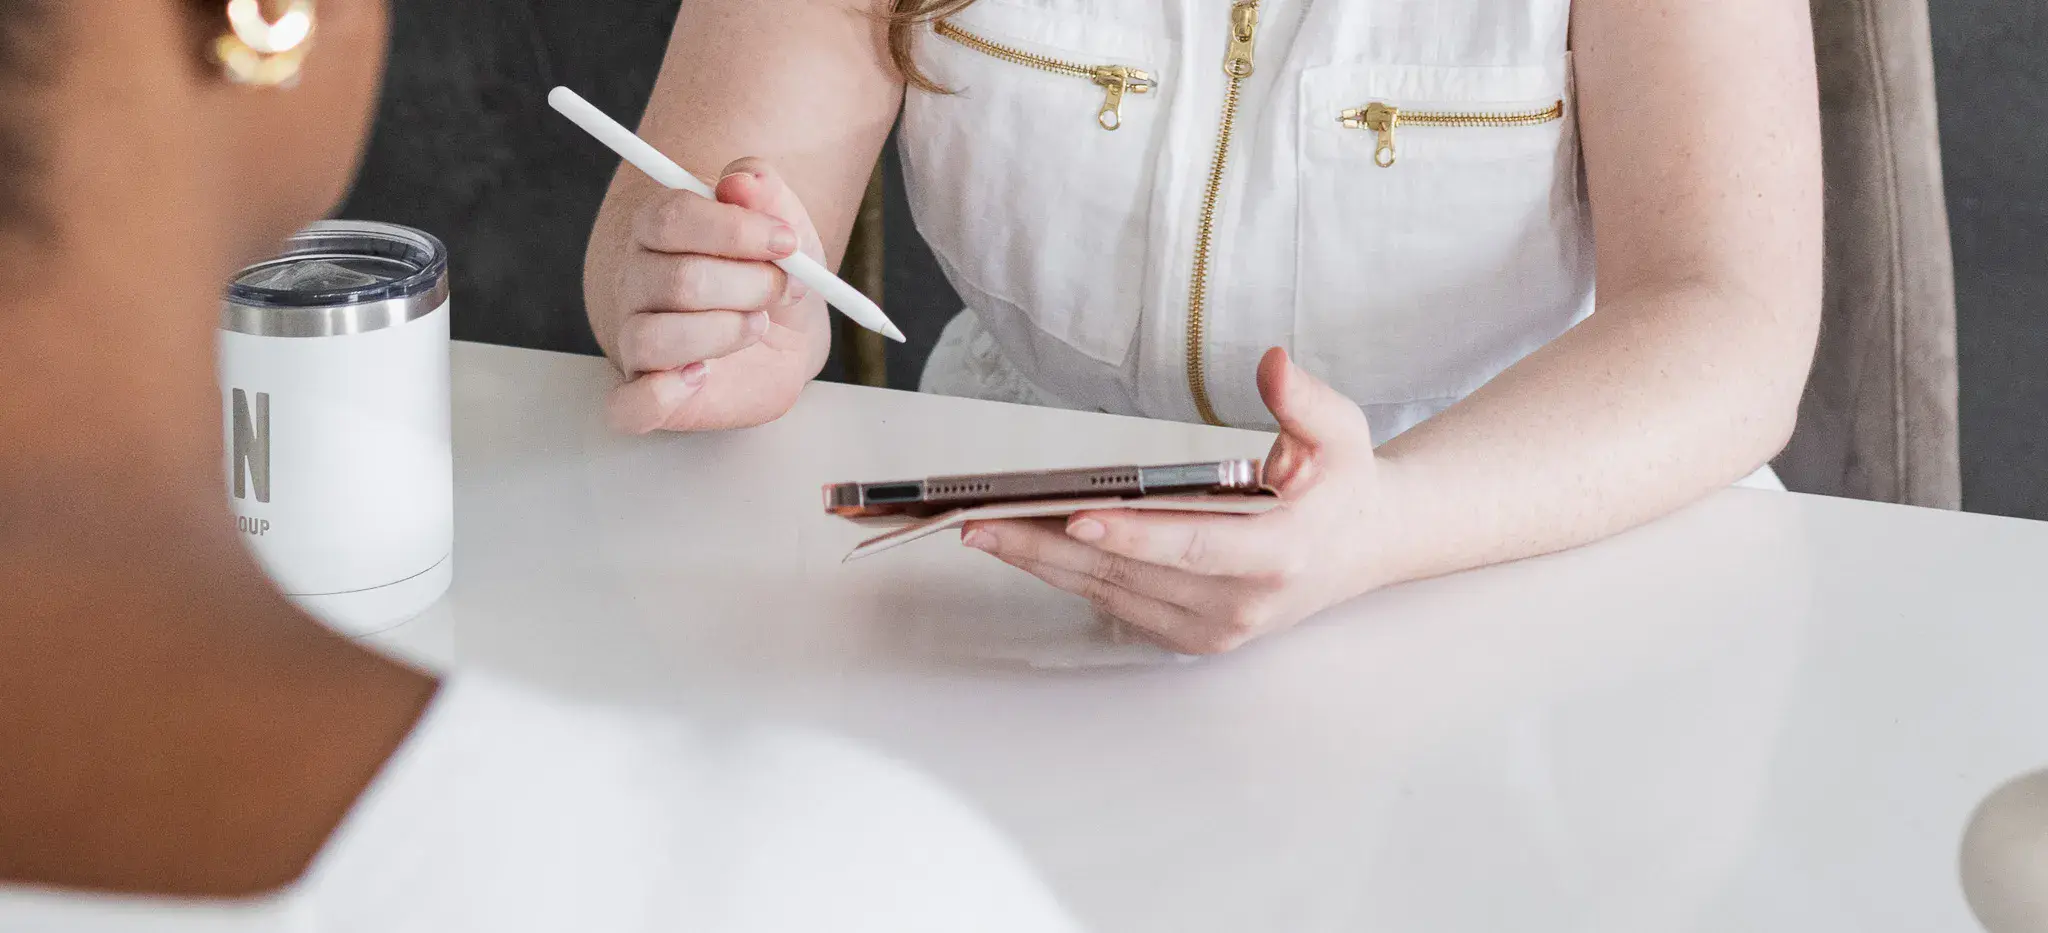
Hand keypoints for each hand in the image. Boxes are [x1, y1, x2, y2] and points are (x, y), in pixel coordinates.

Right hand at [591, 158, 832, 433]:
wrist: (782, 333)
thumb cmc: (768, 273)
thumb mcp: (782, 224)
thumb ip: (764, 190)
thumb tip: (741, 182)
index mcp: (657, 229)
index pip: (673, 218)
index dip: (737, 230)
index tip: (787, 241)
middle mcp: (636, 282)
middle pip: (680, 281)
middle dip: (751, 286)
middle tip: (780, 288)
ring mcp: (635, 341)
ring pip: (656, 338)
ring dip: (726, 333)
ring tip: (755, 327)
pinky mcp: (646, 396)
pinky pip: (627, 406)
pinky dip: (659, 396)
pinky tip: (700, 377)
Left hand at [962, 349, 1399, 654]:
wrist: (1365, 547)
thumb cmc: (1343, 484)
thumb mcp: (1340, 431)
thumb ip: (1304, 400)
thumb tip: (1272, 364)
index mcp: (1278, 554)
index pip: (1193, 546)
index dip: (1132, 534)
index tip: (1076, 515)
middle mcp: (1241, 604)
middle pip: (1129, 575)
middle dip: (1049, 546)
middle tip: (981, 521)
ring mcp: (1214, 628)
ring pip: (1111, 594)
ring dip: (1043, 563)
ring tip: (983, 529)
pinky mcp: (1193, 637)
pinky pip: (1118, 604)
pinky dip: (1068, 575)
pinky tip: (1024, 545)